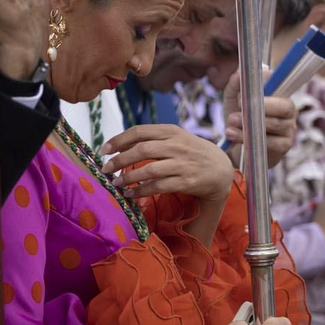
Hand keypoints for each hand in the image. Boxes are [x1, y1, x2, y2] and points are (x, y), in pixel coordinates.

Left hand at [102, 125, 233, 246]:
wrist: (220, 169)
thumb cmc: (191, 152)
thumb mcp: (175, 138)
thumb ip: (152, 139)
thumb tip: (120, 145)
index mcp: (171, 131)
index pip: (139, 131)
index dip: (118, 140)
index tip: (103, 150)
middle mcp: (177, 145)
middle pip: (142, 149)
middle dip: (119, 160)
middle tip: (105, 168)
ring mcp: (182, 164)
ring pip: (149, 169)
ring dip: (129, 177)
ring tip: (116, 183)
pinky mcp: (186, 182)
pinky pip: (159, 186)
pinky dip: (142, 190)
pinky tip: (131, 193)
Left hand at [220, 70, 295, 169]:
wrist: (236, 148)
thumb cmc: (239, 119)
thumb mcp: (233, 100)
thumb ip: (235, 86)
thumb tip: (240, 74)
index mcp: (280, 95)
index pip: (281, 86)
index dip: (265, 86)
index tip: (244, 90)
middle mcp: (289, 110)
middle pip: (285, 106)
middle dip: (262, 106)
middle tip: (239, 106)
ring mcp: (289, 128)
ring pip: (275, 124)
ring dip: (251, 123)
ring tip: (231, 120)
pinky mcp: (284, 146)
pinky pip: (270, 142)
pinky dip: (249, 138)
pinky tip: (233, 135)